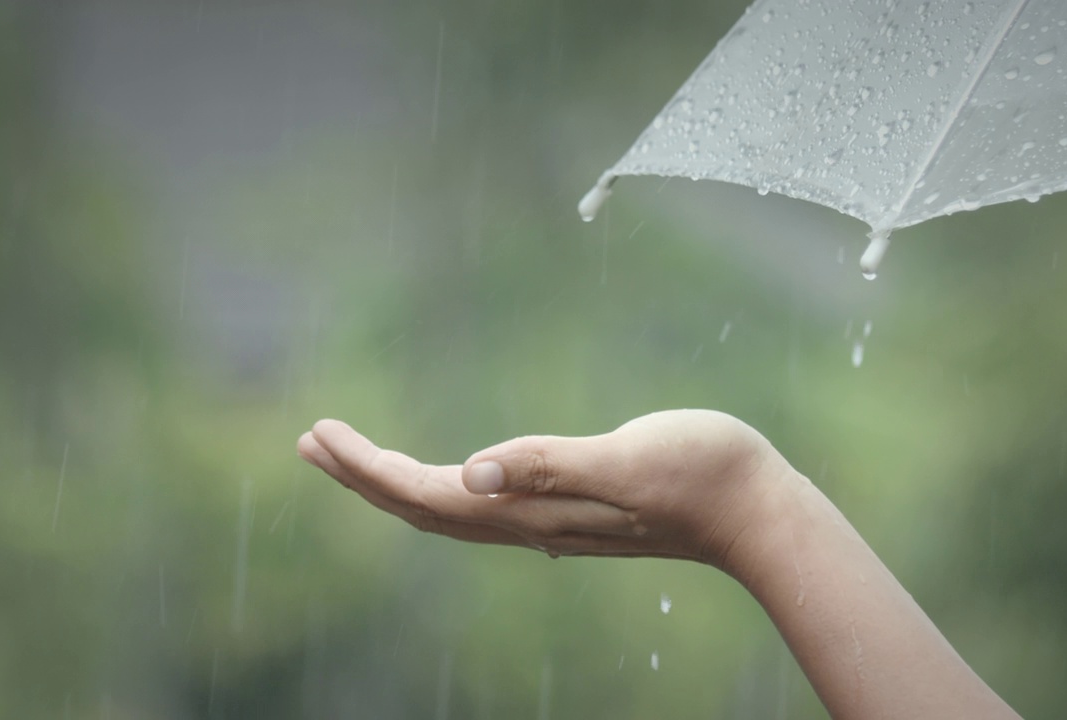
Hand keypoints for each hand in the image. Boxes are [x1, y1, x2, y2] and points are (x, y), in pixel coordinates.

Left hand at [297, 409, 796, 570]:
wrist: (756, 510)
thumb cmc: (702, 473)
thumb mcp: (628, 459)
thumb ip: (550, 465)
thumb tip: (473, 473)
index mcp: (532, 509)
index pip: (427, 494)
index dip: (368, 468)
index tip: (320, 434)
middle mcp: (530, 524)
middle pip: (424, 506)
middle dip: (363, 476)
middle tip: (311, 440)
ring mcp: (548, 522)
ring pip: (449, 509)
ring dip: (394, 484)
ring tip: (352, 456)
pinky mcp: (568, 511)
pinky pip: (480, 507)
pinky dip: (439, 488)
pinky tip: (443, 479)